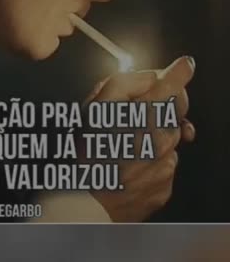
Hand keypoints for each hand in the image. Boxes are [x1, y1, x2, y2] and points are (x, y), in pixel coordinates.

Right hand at [79, 56, 195, 221]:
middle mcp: (160, 139)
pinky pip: (165, 164)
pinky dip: (152, 159)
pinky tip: (129, 164)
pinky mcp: (165, 184)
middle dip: (161, 104)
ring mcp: (165, 163)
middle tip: (136, 109)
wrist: (84, 204)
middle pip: (176, 110)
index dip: (180, 71)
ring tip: (125, 142)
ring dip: (154, 133)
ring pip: (169, 138)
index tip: (185, 65)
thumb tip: (148, 78)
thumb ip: (122, 83)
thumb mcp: (93, 106)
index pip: (173, 84)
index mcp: (142, 114)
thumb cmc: (84, 154)